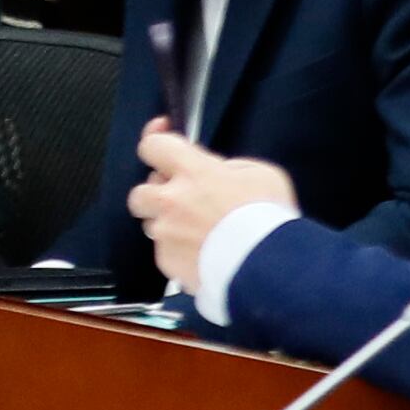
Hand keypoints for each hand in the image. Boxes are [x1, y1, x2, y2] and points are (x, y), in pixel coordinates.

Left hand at [130, 122, 297, 287]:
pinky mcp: (167, 262)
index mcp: (192, 172)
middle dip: (158, 195)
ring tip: (199, 233)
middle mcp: (170, 200)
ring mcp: (165, 233)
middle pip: (140, 191)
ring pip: (152, 224)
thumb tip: (217, 170)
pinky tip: (203, 254)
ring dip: (168, 225)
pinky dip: (179, 252)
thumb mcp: (262, 175)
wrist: (269, 268)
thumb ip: (230, 167)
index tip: (162, 142)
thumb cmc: (269, 218)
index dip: (156, 142)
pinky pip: (164, 251)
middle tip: (183, 201)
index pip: (153, 146)